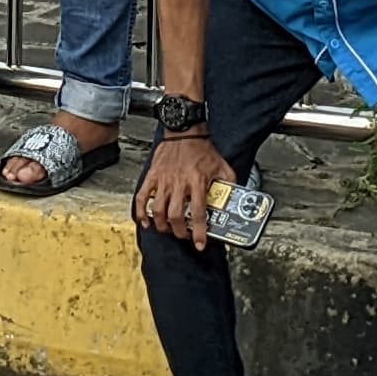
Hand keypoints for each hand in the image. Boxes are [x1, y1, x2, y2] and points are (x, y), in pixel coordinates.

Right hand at [135, 132, 223, 249]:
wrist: (184, 131)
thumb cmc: (202, 149)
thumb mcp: (222, 167)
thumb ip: (229, 184)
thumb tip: (235, 200)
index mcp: (197, 181)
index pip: (198, 213)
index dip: (199, 232)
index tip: (200, 244)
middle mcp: (179, 183)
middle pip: (175, 216)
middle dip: (180, 232)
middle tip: (185, 236)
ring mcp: (163, 181)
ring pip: (158, 211)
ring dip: (163, 226)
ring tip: (169, 230)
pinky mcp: (153, 176)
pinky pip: (143, 197)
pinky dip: (141, 212)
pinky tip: (146, 222)